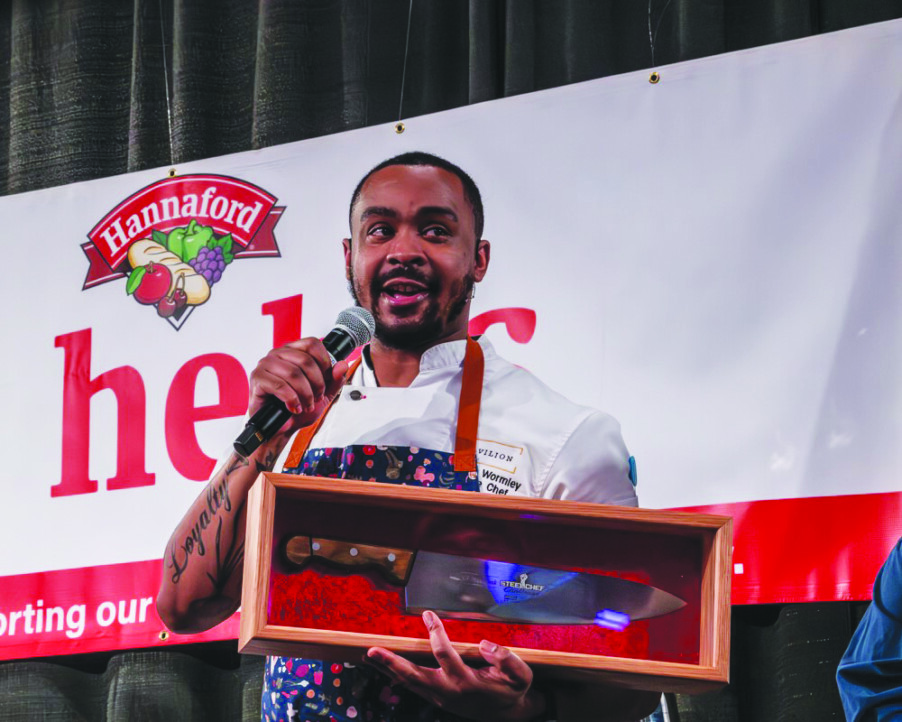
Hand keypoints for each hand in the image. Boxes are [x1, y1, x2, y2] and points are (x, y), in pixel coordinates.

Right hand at [248, 338, 348, 436]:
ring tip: (305, 405)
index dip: (324, 362)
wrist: (280, 428)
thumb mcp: (323, 395)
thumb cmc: (297, 409)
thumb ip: (335, 380)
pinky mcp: (258, 378)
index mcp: (294, 351)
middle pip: (305, 360)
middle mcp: (279, 354)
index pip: (313, 343)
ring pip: (293, 373)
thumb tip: (342, 365)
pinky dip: (292, 399)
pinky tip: (293, 407)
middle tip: (316, 398)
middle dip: (317, 384)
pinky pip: (280, 386)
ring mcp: (266, 364)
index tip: (326, 379)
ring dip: (305, 394)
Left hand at [364, 610, 545, 720]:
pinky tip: (382, 665)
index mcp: (466, 682)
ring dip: (388, 668)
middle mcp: (447, 691)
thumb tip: (485, 644)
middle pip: (413, 676)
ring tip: (369, 654)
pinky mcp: (435, 696)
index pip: (444, 655)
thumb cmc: (512, 689)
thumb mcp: (520, 675)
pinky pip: (411, 685)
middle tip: (372, 650)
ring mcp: (439, 696)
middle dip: (392, 663)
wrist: (506, 713)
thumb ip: (507, 659)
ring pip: (408, 682)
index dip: (435, 633)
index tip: (428, 614)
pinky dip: (395, 674)